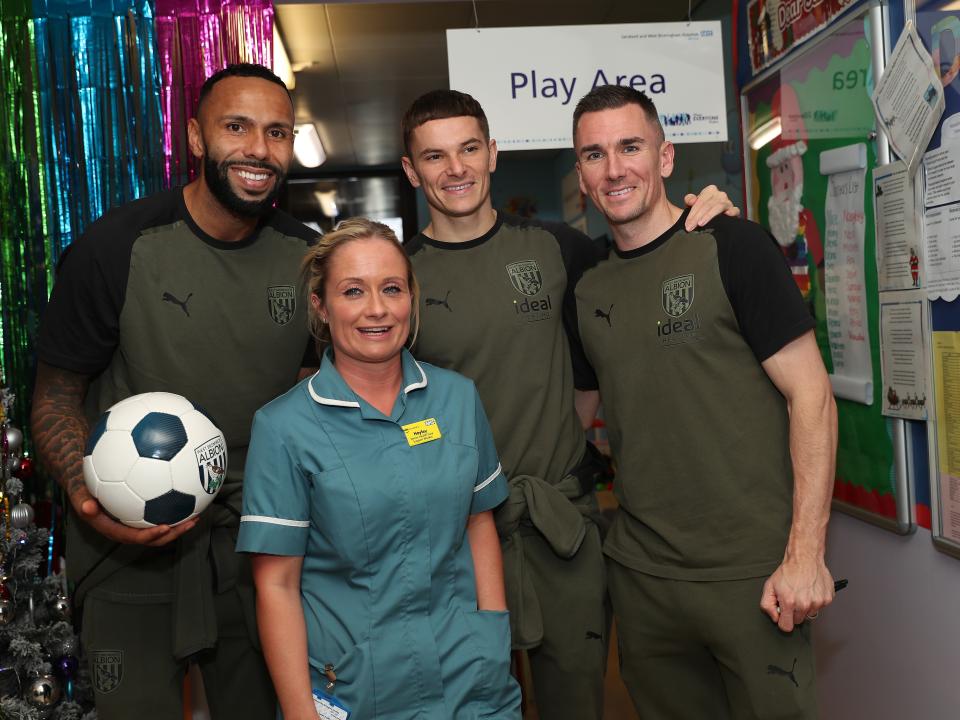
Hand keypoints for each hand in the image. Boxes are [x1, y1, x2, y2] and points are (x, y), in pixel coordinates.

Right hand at [70, 484, 197, 545]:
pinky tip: (191, 497)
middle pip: (153, 537)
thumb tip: (87, 507)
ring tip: (196, 515)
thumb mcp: (79, 494)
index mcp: (113, 529)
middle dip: (173, 533)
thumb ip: (82, 502)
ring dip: (179, 525)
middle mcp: (126, 529)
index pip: (134, 537)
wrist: (87, 481)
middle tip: (190, 523)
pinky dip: (175, 510)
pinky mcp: (142, 513)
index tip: (165, 528)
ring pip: (160, 528)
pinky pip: (160, 514)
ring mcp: (136, 522)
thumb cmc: (84, 487)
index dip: (150, 536)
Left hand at [683, 185, 740, 230]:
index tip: (687, 224)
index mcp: (710, 190)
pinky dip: (732, 211)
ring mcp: (728, 202)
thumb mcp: (692, 205)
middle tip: (690, 227)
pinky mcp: (735, 210)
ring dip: (708, 216)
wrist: (711, 220)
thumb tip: (692, 200)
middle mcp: (720, 194)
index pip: (700, 201)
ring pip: (718, 207)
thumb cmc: (700, 210)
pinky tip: (727, 215)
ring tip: (700, 224)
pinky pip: (735, 210)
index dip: (692, 213)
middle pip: (707, 205)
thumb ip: (689, 200)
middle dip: (697, 217)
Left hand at [760, 553, 833, 631]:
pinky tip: (810, 590)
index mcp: (789, 602)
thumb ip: (767, 605)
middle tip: (792, 598)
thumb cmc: (788, 571)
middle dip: (794, 612)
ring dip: (805, 607)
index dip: (783, 621)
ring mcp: (818, 602)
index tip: (783, 614)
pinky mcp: (827, 599)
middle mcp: (804, 604)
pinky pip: (819, 607)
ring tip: (802, 593)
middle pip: (798, 621)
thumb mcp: (769, 586)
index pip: (786, 627)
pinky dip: (815, 601)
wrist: (805, 558)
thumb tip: (775, 618)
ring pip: (809, 614)